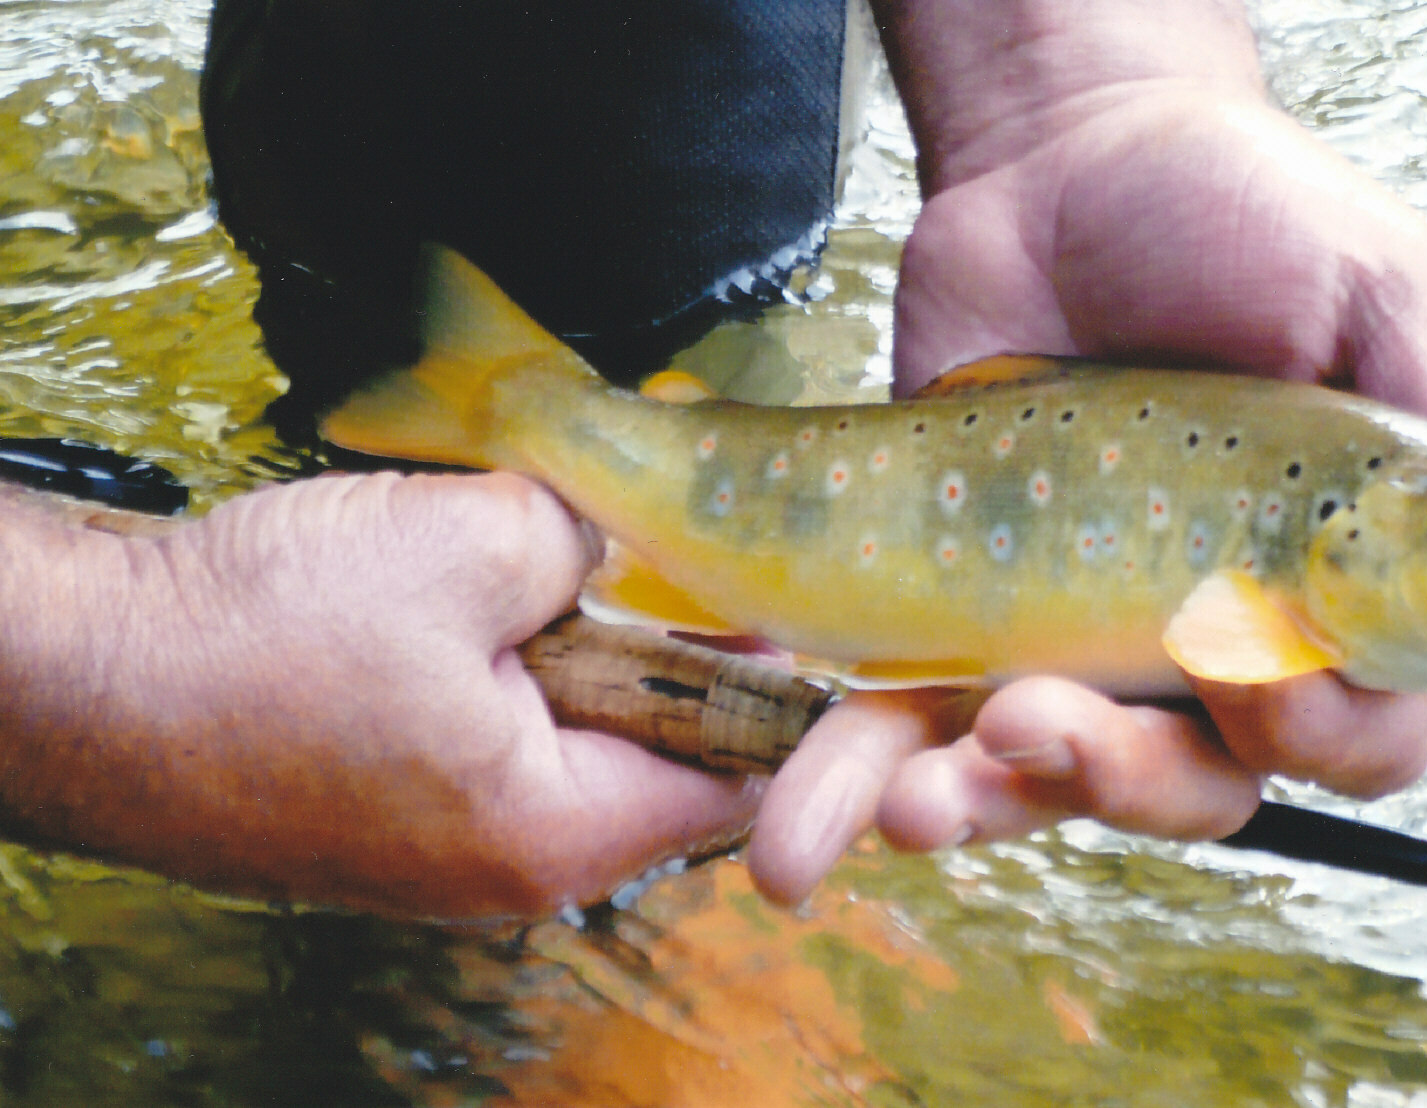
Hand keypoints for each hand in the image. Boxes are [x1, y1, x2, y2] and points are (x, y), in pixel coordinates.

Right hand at [0, 472, 758, 919]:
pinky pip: (494, 736)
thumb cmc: (260, 635)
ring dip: (580, 643)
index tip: (794, 599)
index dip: (779, 682)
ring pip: (570, 735)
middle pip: (655, 751)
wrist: (74, 679)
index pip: (736, 775)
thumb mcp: (468, 546)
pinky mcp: (386, 814)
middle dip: (671, 642)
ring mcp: (443, 851)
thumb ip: (588, 538)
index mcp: (559, 832)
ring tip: (566, 549)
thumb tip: (629, 528)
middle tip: (679, 542)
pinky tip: (483, 591)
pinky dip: (510, 664)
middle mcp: (512, 870)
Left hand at [746, 0, 1426, 904]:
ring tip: (911, 799)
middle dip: (1117, 782)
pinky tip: (830, 808)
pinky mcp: (953, 613)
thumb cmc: (1243, 213)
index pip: (1357, 734)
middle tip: (1040, 724)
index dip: (1318, 740)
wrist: (1062, 160)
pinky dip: (865, 776)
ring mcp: (1073, 636)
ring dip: (983, 808)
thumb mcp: (1382, 293)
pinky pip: (915, 725)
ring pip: (1045, 781)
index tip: (1257, 677)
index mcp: (1328, 590)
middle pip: (1192, 788)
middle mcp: (1205, 640)